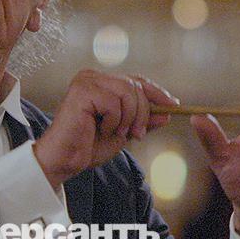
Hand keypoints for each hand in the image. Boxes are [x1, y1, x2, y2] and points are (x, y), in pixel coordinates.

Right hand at [34, 70, 177, 188]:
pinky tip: (100, 130)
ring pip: (127, 93)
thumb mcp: (125, 132)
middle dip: (143, 112)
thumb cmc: (89, 146)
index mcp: (102, 82)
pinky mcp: (81, 90)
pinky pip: (113, 103)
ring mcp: (86, 81)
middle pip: (135, 86)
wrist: (65, 161)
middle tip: (137, 135)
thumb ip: (143, 120)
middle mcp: (93, 77)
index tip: (174, 105)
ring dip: (128, 119)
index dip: (157, 92)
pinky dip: (113, 121)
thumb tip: (167, 111)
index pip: (136, 80)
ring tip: (115, 133)